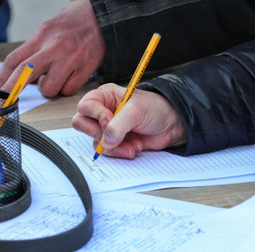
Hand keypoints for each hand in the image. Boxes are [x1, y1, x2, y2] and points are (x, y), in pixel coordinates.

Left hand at [0, 0, 104, 97]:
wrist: (102, 18)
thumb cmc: (74, 24)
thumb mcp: (48, 30)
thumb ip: (35, 50)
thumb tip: (22, 74)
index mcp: (41, 36)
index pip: (14, 60)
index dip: (1, 79)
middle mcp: (54, 48)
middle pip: (25, 74)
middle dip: (11, 91)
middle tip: (4, 103)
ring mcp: (70, 59)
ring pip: (49, 88)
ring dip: (48, 89)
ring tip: (55, 78)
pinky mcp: (85, 68)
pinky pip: (69, 90)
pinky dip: (67, 88)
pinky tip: (70, 77)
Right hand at [72, 83, 186, 158]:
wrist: (170, 125)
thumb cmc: (155, 109)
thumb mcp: (136, 111)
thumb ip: (118, 125)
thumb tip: (106, 141)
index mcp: (105, 96)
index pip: (85, 107)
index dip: (96, 116)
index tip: (110, 121)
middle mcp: (102, 111)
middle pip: (83, 125)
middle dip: (100, 134)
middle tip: (115, 135)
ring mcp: (107, 128)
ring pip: (95, 142)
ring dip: (114, 147)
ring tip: (131, 144)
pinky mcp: (114, 142)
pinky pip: (107, 151)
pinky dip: (120, 152)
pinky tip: (134, 147)